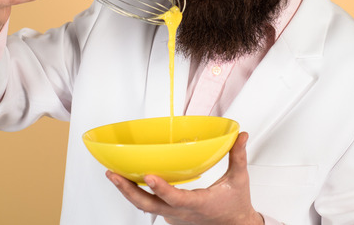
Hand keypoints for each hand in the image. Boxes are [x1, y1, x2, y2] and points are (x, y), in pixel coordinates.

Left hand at [106, 132, 262, 224]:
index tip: (148, 175)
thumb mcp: (238, 180)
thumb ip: (238, 156)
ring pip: (146, 207)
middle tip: (113, 174)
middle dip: (128, 190)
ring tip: (114, 175)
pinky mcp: (171, 217)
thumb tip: (240, 136)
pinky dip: (138, 195)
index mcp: (198, 204)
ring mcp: (174, 217)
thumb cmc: (235, 206)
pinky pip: (151, 207)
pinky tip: (129, 181)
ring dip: (128, 192)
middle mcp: (181, 213)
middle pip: (148, 206)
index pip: (175, 198)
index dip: (161, 188)